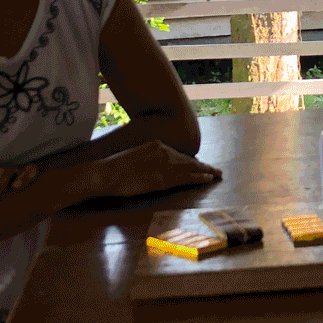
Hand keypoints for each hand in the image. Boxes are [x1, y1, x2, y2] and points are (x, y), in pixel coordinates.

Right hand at [100, 140, 221, 196]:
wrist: (106, 172)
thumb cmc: (113, 168)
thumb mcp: (133, 157)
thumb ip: (146, 159)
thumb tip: (153, 167)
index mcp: (156, 144)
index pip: (178, 154)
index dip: (189, 161)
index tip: (198, 164)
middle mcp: (164, 150)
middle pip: (188, 160)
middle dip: (202, 166)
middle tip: (216, 169)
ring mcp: (165, 163)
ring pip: (191, 167)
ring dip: (205, 171)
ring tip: (217, 174)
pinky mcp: (164, 178)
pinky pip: (186, 177)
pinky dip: (199, 177)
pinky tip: (208, 178)